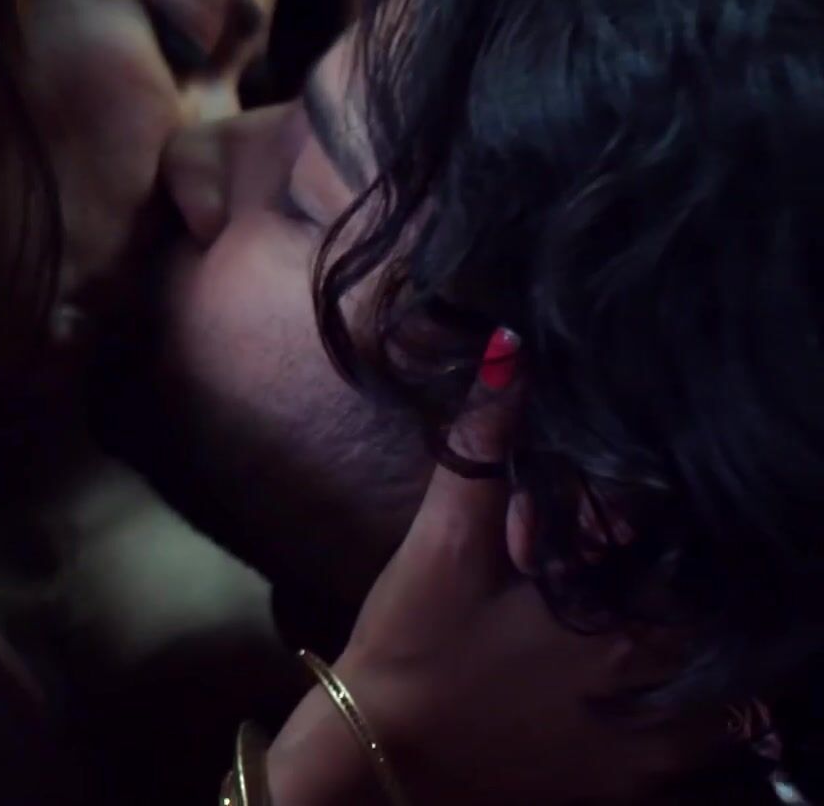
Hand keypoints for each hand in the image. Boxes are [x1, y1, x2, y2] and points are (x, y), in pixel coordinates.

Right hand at [266, 386, 709, 804]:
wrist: (386, 761)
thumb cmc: (412, 649)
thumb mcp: (441, 546)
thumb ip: (483, 452)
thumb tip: (513, 350)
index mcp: (620, 617)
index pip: (693, 544)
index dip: (663, 514)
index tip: (610, 513)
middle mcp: (659, 683)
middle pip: (715, 605)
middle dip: (680, 569)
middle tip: (614, 555)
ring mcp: (661, 743)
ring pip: (727, 672)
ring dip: (694, 630)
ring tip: (628, 606)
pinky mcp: (645, 779)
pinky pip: (709, 729)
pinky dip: (693, 692)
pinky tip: (631, 665)